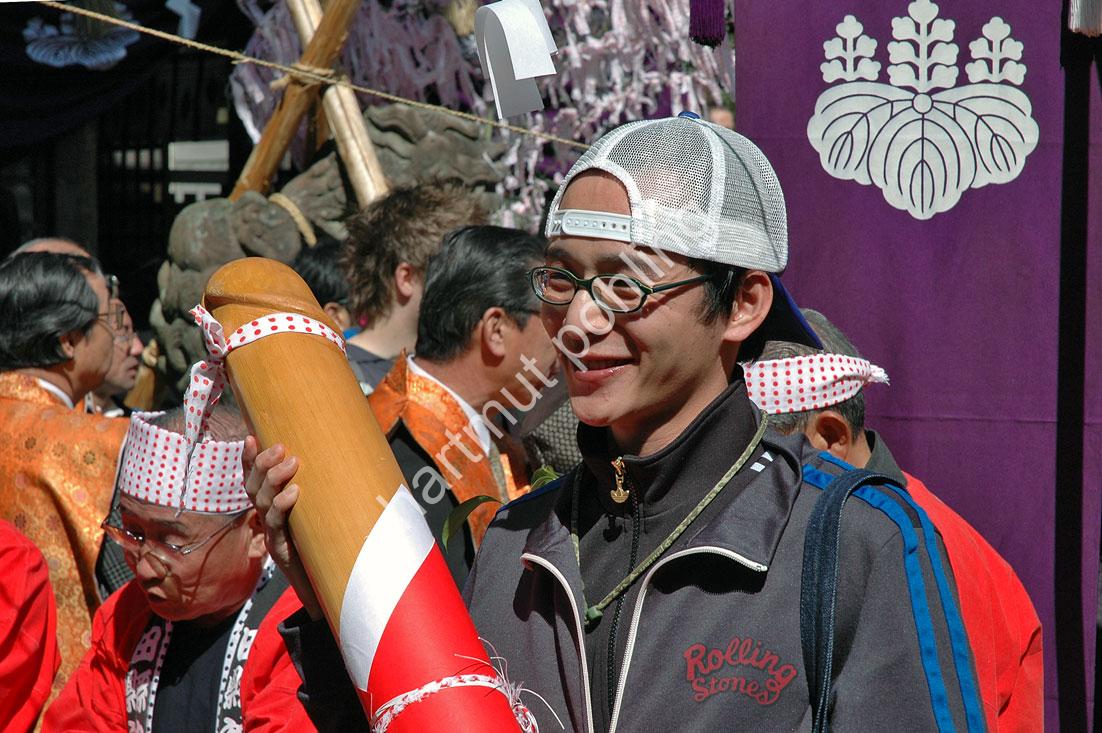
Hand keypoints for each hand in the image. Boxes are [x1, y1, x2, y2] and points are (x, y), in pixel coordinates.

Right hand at [243, 437, 322, 619]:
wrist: (329, 589)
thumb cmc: (330, 545)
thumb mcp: (325, 513)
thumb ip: (328, 492)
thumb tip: (352, 455)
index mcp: (274, 508)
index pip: (254, 479)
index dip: (249, 459)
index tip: (251, 436)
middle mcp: (269, 519)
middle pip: (254, 486)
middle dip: (263, 463)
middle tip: (281, 447)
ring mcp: (273, 535)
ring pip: (262, 502)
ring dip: (274, 479)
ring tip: (292, 462)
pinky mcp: (281, 551)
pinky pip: (276, 525)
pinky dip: (283, 506)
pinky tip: (294, 493)